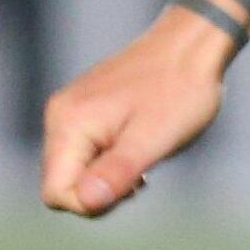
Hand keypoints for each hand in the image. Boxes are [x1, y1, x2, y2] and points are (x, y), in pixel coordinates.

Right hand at [40, 5, 233, 216]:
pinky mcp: (87, 108)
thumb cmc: (180, 90)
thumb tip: (86, 203)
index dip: (91, 204)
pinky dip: (111, 160)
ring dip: (109, 176)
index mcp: (69, 123)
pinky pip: (87, 152)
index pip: (56, 194)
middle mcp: (60, 115)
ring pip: (76, 170)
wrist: (193, 45)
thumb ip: (117, 171)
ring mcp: (72, 110)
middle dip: (102, 191)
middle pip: (63, 184)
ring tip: (144, 158)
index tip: (132, 188)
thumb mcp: (153, 139)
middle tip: (142, 175)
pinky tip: (139, 147)